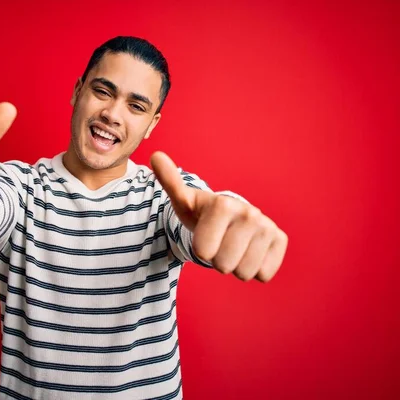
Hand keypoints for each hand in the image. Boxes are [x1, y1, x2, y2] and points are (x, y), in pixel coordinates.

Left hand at [150, 151, 287, 282]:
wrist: (228, 217)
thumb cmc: (200, 212)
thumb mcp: (182, 200)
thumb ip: (169, 181)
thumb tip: (155, 156)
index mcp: (223, 204)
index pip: (203, 252)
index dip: (200, 248)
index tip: (203, 234)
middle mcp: (249, 213)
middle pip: (223, 265)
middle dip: (217, 259)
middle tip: (218, 242)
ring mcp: (267, 227)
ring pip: (244, 272)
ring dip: (235, 266)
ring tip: (232, 246)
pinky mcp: (280, 239)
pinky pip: (264, 274)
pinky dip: (253, 269)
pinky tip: (249, 251)